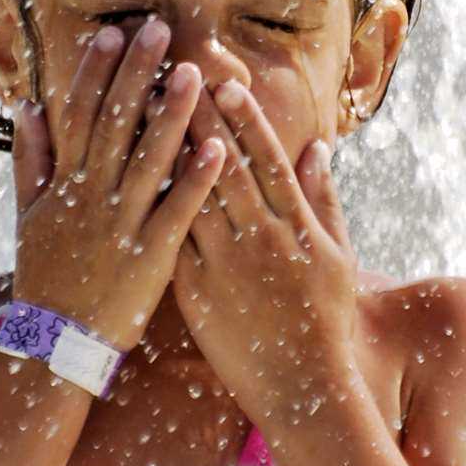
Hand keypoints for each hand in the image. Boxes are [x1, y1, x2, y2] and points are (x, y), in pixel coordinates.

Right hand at [11, 19, 224, 351]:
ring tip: (196, 75)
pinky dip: (196, 179)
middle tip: (160, 30)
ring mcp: (120, 224)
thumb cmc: (45, 276)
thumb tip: (25, 106)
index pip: (78, 114)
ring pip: (148, 159)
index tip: (112, 34)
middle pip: (114, 123)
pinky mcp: (151, 256)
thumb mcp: (28, 214)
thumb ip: (30, 158)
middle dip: (137, 74)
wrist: (55, 343)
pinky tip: (219, 147)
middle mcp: (90, 196)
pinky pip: (177, 211)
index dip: (93, 72)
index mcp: (63, 183)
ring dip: (172, 115)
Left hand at [171, 83, 360, 420]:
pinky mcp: (196, 292)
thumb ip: (324, 198)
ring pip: (189, 199)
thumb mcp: (337, 255)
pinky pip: (168, 241)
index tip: (225, 84)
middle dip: (198, 121)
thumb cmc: (325, 319)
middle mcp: (259, 240)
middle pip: (223, 169)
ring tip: (143, 118)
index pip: (267, 161)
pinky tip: (128, 177)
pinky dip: (150, 207)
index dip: (245, 121)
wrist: (300, 385)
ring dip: (166, 155)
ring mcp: (225, 266)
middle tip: (173, 80)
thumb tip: (317, 147)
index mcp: (295, 227)